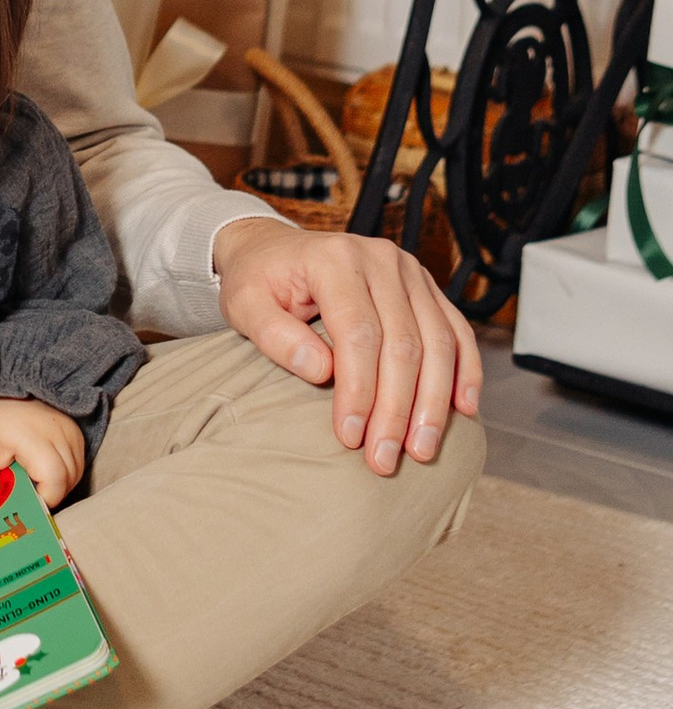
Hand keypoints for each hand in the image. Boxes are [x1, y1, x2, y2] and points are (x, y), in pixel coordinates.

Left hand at [0, 396, 86, 508]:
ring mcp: (73, 434)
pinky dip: (66, 473)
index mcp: (35, 440)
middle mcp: (61, 436)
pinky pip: (79, 463)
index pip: (54, 481)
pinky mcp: (78, 433)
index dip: (43, 498)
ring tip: (34, 478)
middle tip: (27, 491)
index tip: (26, 501)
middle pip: (68, 481)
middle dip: (49, 494)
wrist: (9, 385)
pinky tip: (45, 469)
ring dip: (59, 484)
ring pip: (76, 474)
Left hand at [214, 215, 480, 473]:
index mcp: (336, 259)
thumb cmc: (259, 280)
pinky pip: (456, 331)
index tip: (350, 437)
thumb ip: (275, 335)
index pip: (358, 333)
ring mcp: (410, 272)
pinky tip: (463, 409)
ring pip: (437, 341)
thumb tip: (321, 372)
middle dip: (397, 408)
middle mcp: (381, 260)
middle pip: (403, 342)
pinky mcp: (426, 288)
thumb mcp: (244, 304)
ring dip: (433, 401)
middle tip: (386, 459)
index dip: (359, 389)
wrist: (275, 250)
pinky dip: (464, 371)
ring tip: (422, 449)